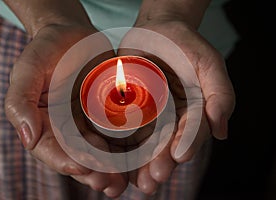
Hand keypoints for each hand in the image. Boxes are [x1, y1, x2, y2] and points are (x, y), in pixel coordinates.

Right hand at [4, 23, 127, 197]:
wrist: (74, 35)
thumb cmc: (47, 50)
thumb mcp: (27, 69)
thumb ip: (21, 102)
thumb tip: (27, 138)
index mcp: (44, 123)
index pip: (51, 149)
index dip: (64, 161)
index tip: (80, 167)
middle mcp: (66, 129)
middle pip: (78, 158)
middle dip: (92, 173)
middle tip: (107, 183)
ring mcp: (89, 123)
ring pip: (100, 152)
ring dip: (112, 169)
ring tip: (122, 181)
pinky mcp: (109, 115)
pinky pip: (118, 135)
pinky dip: (127, 149)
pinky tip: (138, 159)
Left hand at [117, 11, 234, 194]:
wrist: (156, 30)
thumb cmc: (186, 46)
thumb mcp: (208, 63)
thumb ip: (220, 94)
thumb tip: (222, 132)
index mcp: (193, 113)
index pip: (191, 133)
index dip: (186, 144)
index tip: (179, 156)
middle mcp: (171, 120)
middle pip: (166, 145)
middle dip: (160, 163)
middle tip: (153, 180)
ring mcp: (148, 117)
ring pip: (143, 144)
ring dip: (139, 164)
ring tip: (136, 181)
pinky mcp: (127, 111)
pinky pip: (122, 130)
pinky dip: (118, 146)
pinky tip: (114, 161)